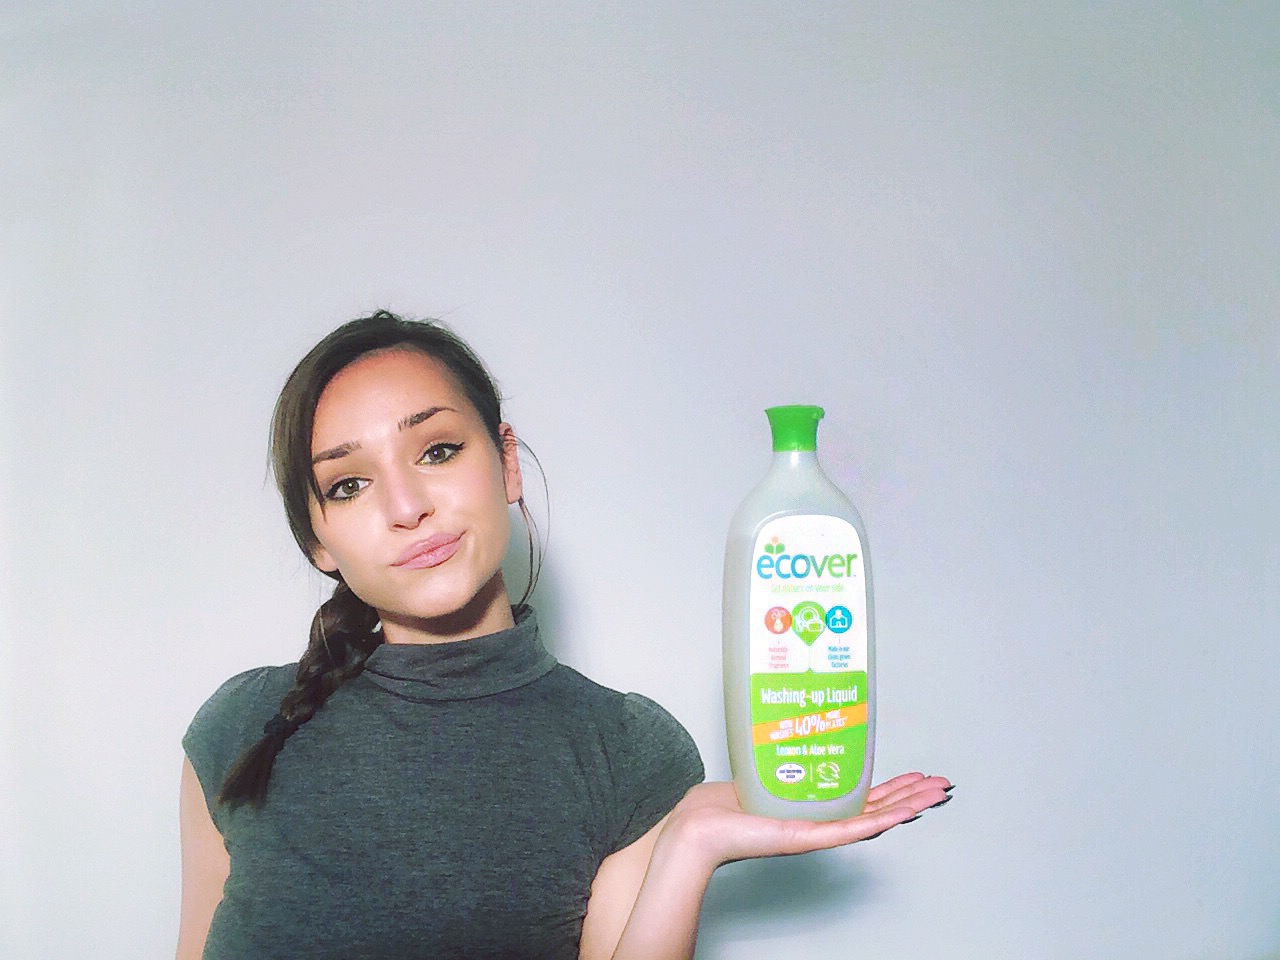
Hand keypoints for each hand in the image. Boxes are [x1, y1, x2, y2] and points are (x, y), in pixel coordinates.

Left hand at [661, 772, 951, 870]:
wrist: (699, 827)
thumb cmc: (721, 804)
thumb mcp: (761, 770)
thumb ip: (781, 756)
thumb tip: (790, 722)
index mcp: (812, 805)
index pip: (861, 796)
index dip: (892, 786)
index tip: (917, 775)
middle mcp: (818, 820)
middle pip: (876, 808)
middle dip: (911, 795)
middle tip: (941, 785)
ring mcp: (814, 831)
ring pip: (871, 820)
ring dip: (906, 807)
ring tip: (934, 797)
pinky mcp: (804, 837)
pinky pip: (848, 830)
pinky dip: (877, 822)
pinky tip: (901, 815)